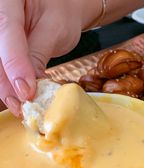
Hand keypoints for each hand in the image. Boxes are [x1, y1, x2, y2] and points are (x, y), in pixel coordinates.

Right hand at [0, 0, 83, 115]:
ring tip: (21, 106)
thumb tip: (28, 86)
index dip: (15, 64)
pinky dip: (10, 84)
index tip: (26, 90)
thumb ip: (38, 55)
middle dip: (7, 82)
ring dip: (7, 88)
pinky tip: (19, 98)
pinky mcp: (1, 47)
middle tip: (22, 105)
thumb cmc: (62, 12)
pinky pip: (1, 67)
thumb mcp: (55, 30)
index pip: (6, 29)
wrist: (61, 9)